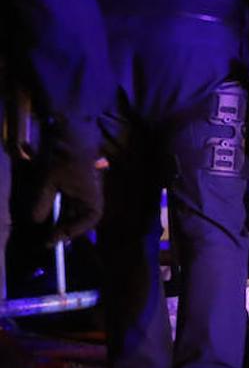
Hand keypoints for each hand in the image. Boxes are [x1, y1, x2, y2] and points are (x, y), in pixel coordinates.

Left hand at [31, 125, 104, 242]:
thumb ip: (42, 204)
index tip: (51, 239)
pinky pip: (74, 195)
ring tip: (48, 221)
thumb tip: (37, 221)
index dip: (71, 232)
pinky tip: (51, 201)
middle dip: (65, 226)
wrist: (70, 128)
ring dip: (64, 214)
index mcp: (91, 194)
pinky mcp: (80, 176)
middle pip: (82, 215)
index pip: (88, 221)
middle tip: (48, 234)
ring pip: (77, 205)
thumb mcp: (46, 182)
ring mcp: (88, 183)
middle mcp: (93, 191)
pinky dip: (64, 202)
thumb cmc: (62, 156)